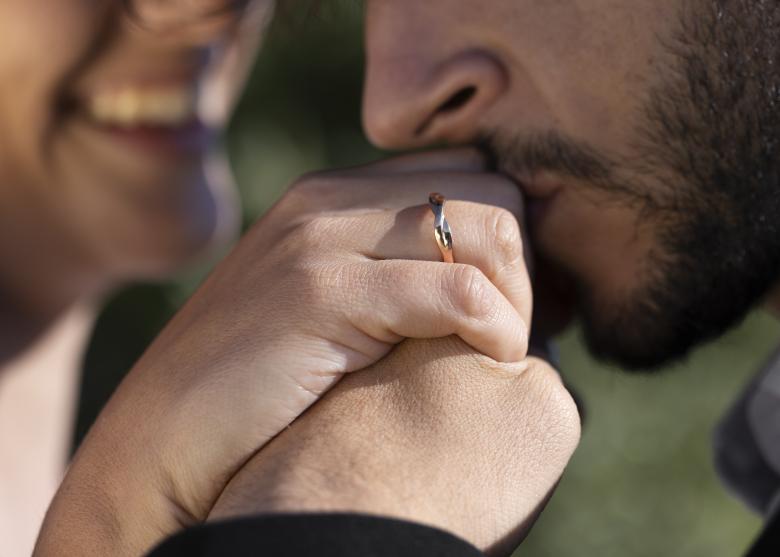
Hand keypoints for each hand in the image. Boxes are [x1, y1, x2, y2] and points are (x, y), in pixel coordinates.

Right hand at [36, 150, 532, 555]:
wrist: (158, 445)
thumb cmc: (257, 395)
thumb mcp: (331, 317)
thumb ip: (389, 282)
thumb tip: (485, 293)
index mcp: (331, 197)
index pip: (465, 175)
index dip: (509, 238)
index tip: (518, 304)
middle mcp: (327, 201)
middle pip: (489, 191)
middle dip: (523, 263)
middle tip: (518, 331)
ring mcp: (319, 241)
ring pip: (486, 227)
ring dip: (517, 296)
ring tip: (503, 353)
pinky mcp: (318, 295)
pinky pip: (455, 291)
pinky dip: (495, 328)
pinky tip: (491, 363)